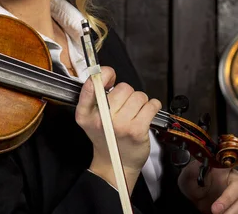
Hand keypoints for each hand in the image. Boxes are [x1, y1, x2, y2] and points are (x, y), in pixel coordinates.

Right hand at [75, 66, 161, 192]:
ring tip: (135, 112)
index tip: (110, 76)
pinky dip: (152, 106)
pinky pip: (151, 106)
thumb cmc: (105, 137)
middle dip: (127, 94)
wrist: (114, 165)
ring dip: (140, 101)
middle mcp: (101, 119)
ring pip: (138, 96)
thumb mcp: (90, 117)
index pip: (91, 85)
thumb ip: (93, 96)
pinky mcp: (136, 131)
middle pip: (123, 88)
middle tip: (125, 106)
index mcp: (85, 113)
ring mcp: (119, 125)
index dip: (104, 74)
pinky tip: (146, 114)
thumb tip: (107, 73)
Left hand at [178, 136, 237, 213]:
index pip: (233, 156)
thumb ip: (192, 169)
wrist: (193, 204)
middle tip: (216, 208)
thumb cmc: (192, 186)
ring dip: (231, 211)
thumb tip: (199, 162)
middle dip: (228, 198)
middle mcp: (232, 179)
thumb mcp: (186, 177)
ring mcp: (237, 194)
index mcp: (221, 167)